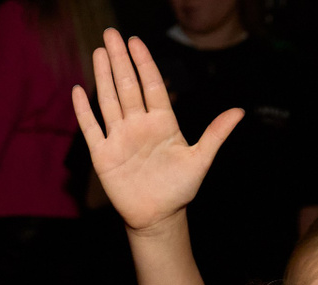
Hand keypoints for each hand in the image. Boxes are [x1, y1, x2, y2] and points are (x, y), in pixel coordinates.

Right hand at [72, 30, 241, 234]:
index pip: (150, 84)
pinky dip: (83, 110)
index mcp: (162, 122)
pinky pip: (91, 128)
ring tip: (98, 52)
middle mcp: (138, 125)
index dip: (143, 62)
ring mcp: (119, 138)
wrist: (158, 217)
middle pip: (127, 85)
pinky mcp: (103, 155)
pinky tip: (78, 90)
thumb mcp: (201, 160)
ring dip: (103, 76)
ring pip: (108, 100)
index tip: (135, 41)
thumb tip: (239, 112)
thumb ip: (216, 134)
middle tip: (111, 34)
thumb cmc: (179, 189)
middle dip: (119, 60)